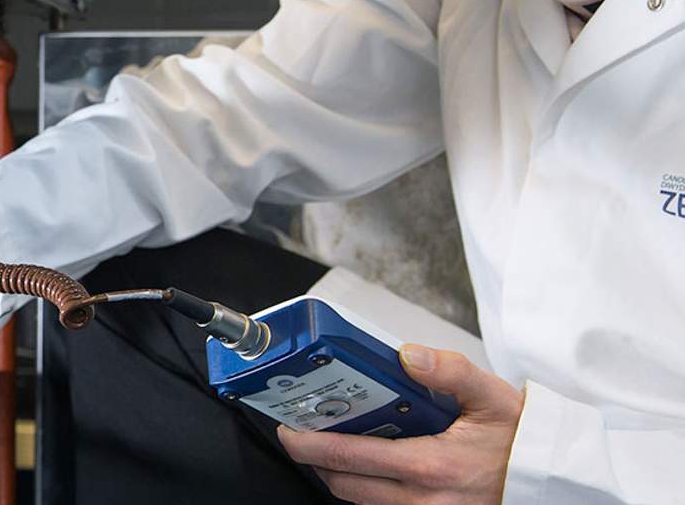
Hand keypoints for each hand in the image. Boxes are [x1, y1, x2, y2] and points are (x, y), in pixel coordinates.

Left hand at [276, 344, 522, 503]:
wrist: (557, 478)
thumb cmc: (522, 439)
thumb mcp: (492, 396)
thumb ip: (449, 371)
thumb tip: (407, 354)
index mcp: (430, 466)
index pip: (349, 457)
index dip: (308, 443)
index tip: (288, 426)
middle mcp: (423, 499)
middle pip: (343, 484)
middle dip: (315, 459)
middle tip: (303, 429)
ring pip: (359, 500)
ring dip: (339, 474)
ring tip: (332, 441)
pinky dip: (367, 487)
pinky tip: (369, 462)